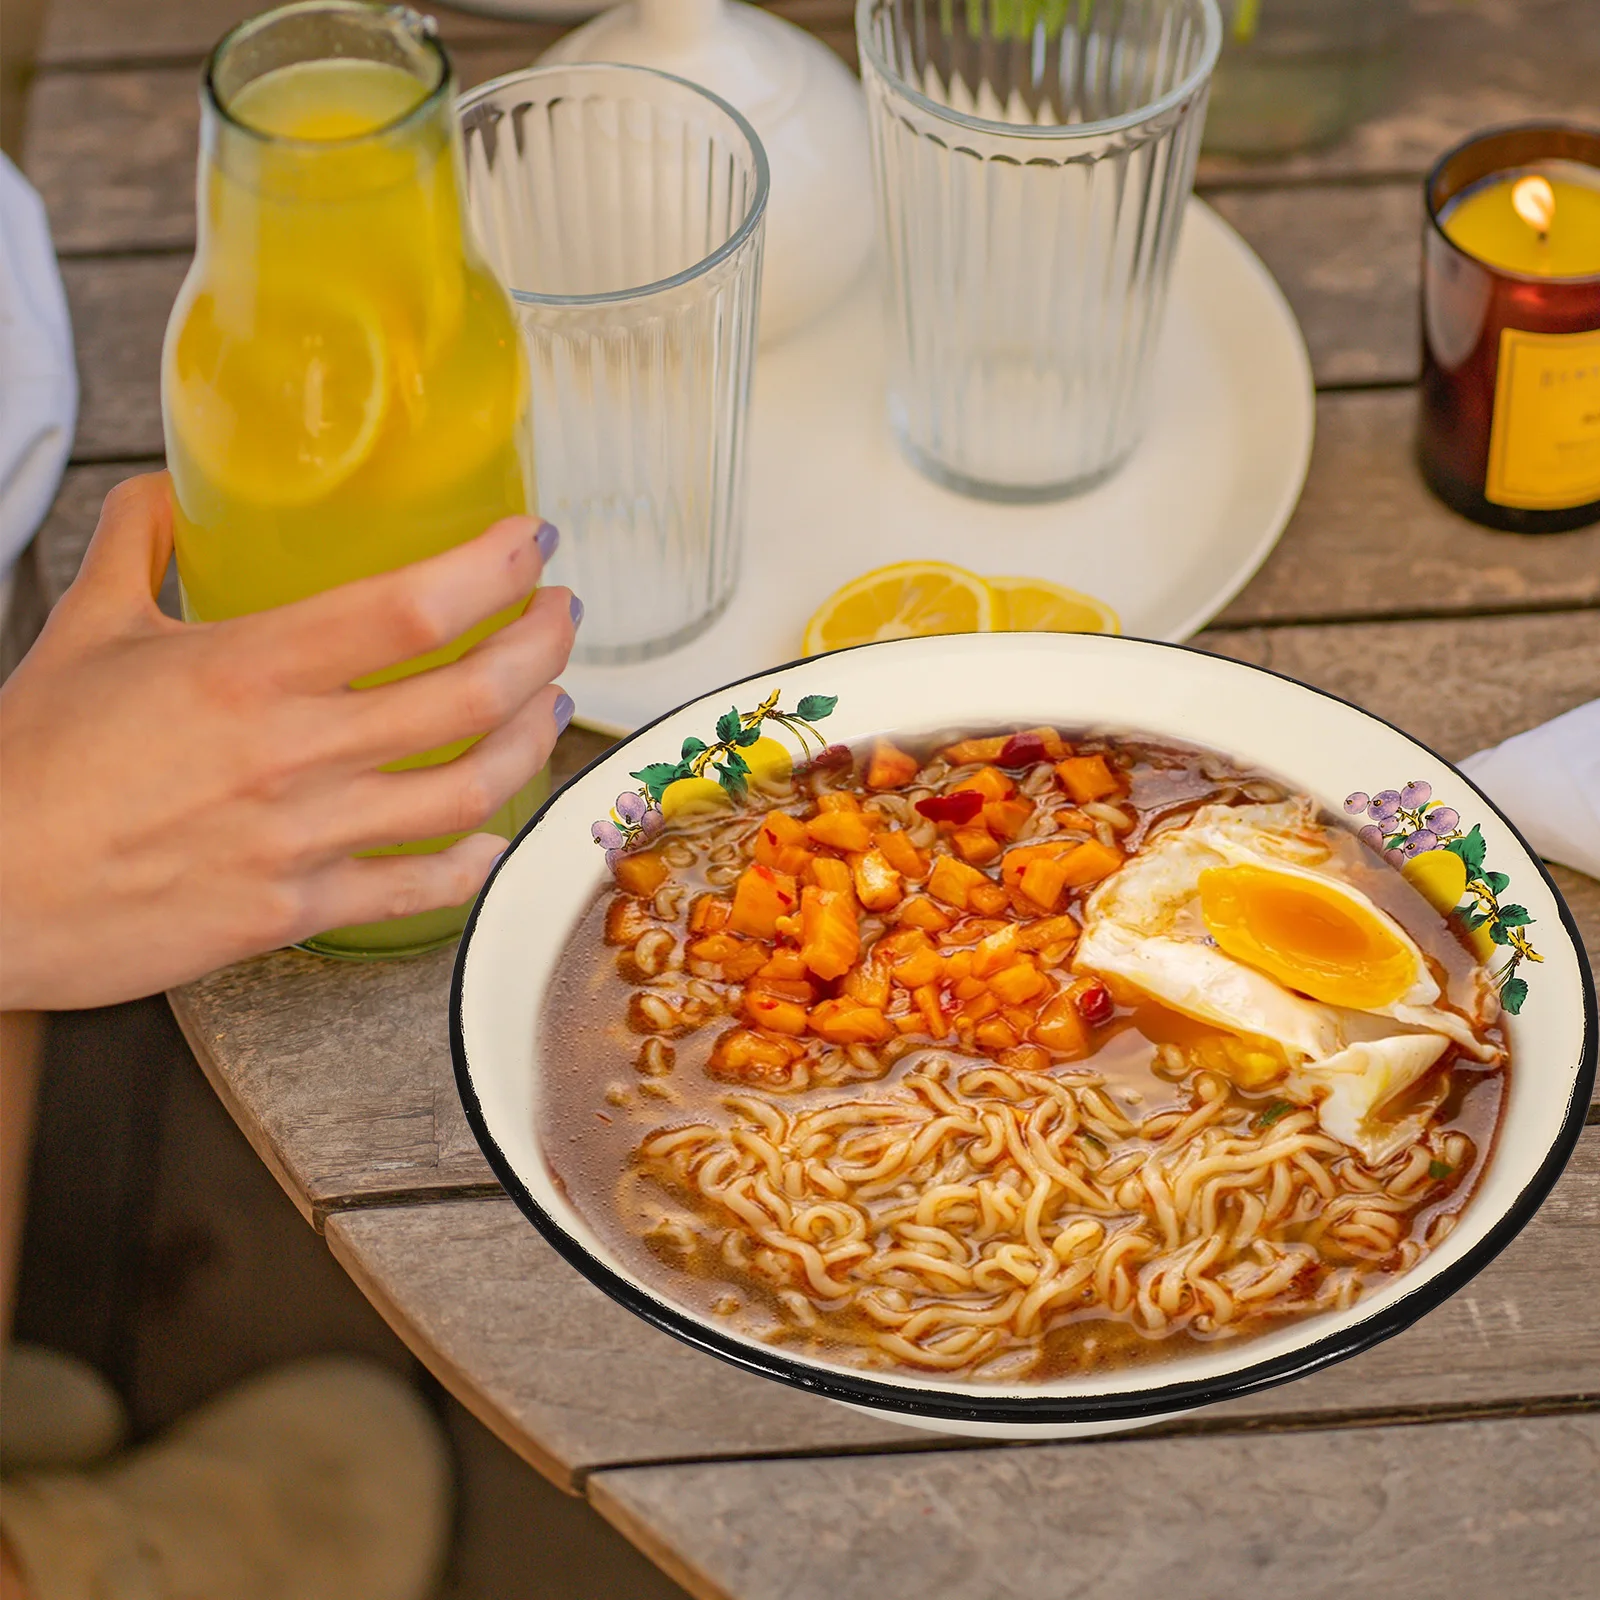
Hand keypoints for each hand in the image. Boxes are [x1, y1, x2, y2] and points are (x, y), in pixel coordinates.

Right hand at [0, 473, 576, 1009]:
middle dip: (545, 646)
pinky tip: (493, 831)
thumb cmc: (27, 766)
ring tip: (549, 705)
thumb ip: (138, 547)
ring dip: (532, 742)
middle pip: (471, 695)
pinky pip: (419, 887)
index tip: (531, 544)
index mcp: (248, 669)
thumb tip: (167, 490)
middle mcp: (294, 753)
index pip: (412, 607)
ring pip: (470, 790)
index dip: (495, 569)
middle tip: (561, 618)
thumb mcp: (83, 632)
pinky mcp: (296, 911)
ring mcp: (305, 840)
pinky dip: (474, 858)